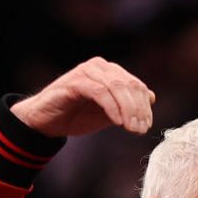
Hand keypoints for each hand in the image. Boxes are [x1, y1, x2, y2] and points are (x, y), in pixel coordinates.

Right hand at [10, 57, 155, 137]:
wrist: (45, 122)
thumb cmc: (76, 116)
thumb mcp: (108, 112)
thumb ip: (127, 104)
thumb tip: (152, 97)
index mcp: (110, 72)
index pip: (136, 85)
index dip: (145, 106)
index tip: (147, 126)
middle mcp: (100, 67)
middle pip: (129, 85)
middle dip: (138, 109)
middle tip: (141, 129)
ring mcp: (86, 72)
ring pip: (116, 87)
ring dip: (127, 109)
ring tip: (131, 128)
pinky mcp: (75, 82)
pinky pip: (99, 92)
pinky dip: (111, 107)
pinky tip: (117, 122)